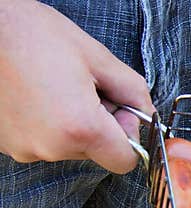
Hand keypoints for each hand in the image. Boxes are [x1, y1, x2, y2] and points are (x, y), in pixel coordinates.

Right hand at [0, 1, 153, 173]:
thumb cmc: (32, 34)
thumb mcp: (97, 57)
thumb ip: (133, 92)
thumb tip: (147, 115)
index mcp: (80, 129)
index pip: (125, 161)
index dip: (128, 137)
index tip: (117, 109)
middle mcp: (51, 147)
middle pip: (96, 152)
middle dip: (98, 124)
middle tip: (81, 87)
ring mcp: (24, 148)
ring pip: (68, 147)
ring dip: (71, 123)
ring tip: (53, 86)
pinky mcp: (6, 144)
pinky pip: (42, 141)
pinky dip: (46, 123)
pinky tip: (34, 94)